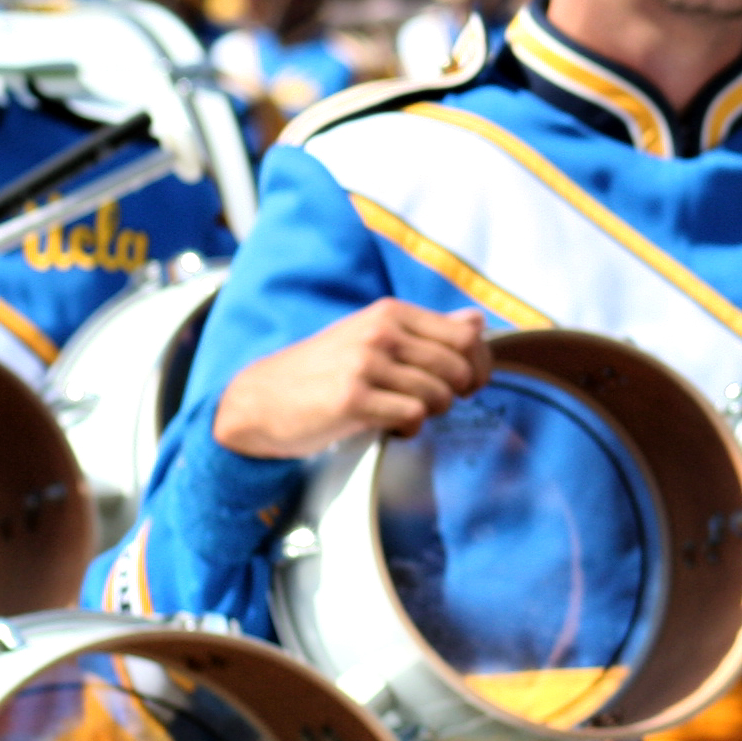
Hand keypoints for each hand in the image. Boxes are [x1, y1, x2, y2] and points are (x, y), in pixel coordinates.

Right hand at [214, 300, 488, 458]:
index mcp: (390, 313)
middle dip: (456, 394)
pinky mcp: (354, 399)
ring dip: (429, 413)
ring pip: (439, 395)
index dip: (478, 366)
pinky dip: (409, 427)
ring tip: (400, 412)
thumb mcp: (374, 338)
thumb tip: (477, 322)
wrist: (263, 399)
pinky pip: (413, 416)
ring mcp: (366, 364)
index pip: (466, 337)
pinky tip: (388, 425)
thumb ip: (428, 331)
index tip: (467, 384)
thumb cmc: (325, 371)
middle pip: (458, 368)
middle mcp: (380, 332)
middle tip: (431, 403)